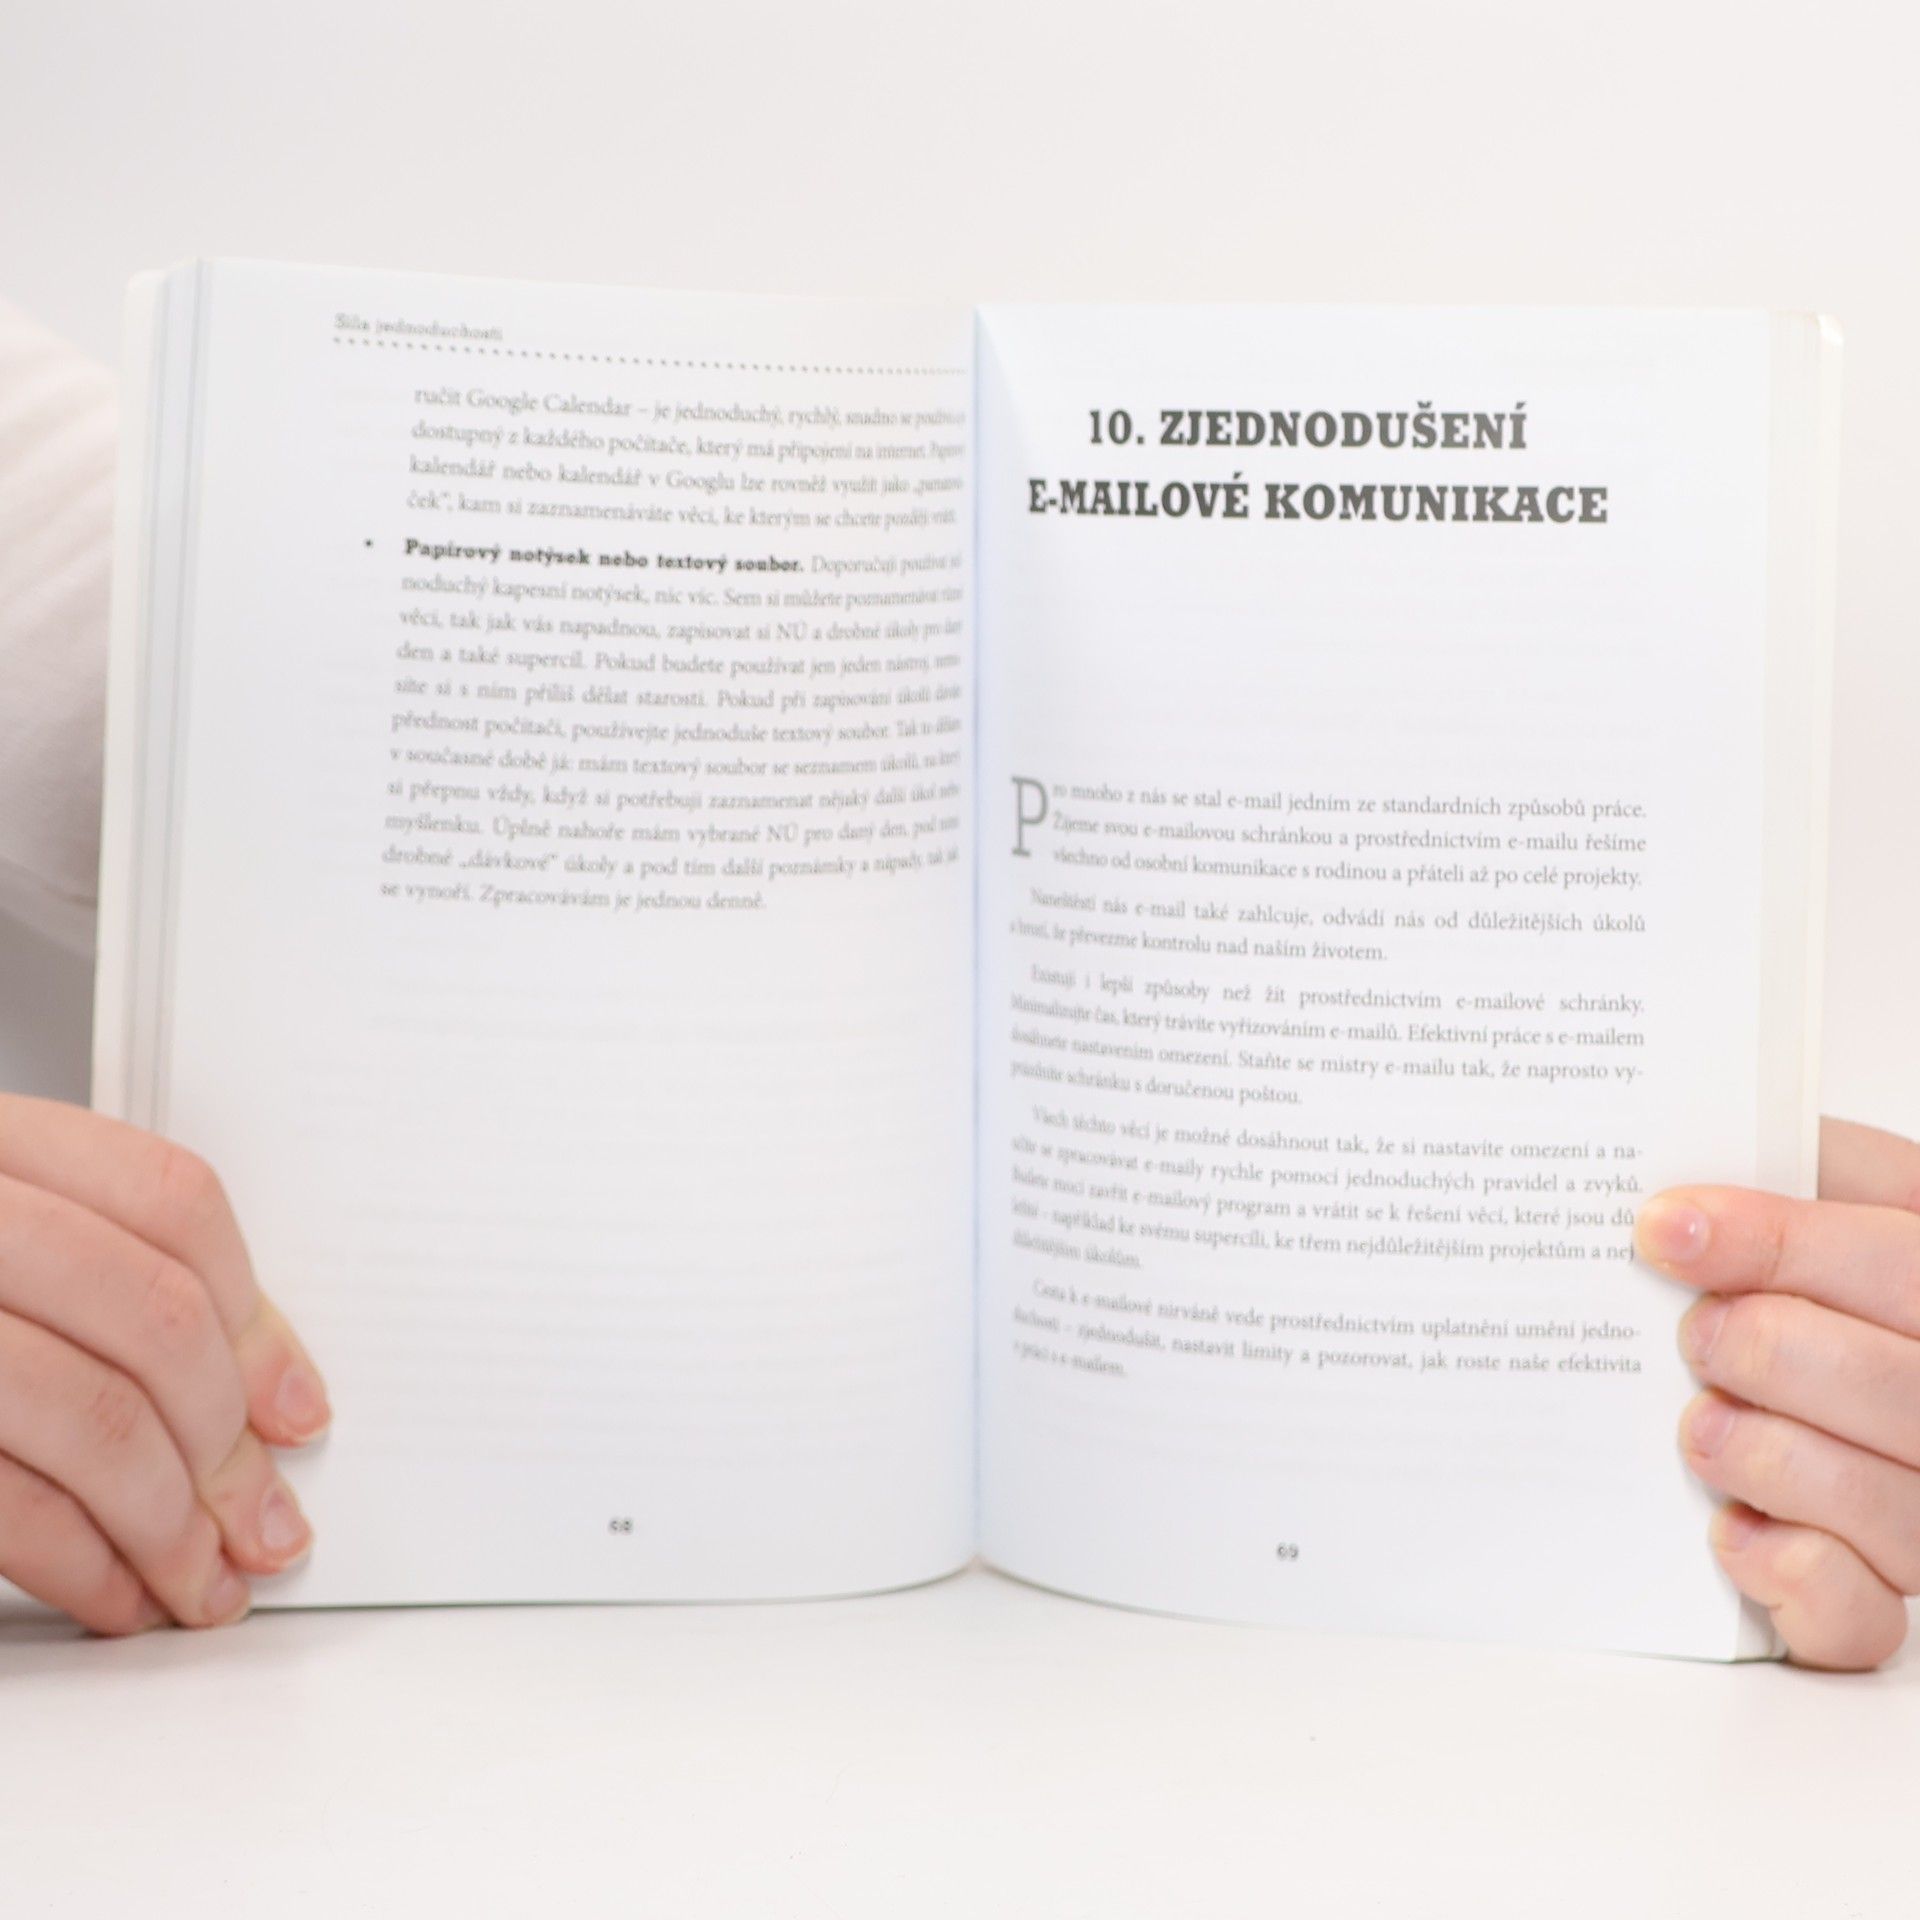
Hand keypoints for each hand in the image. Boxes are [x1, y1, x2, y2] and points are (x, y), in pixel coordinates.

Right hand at [0, 1095, 327, 1632]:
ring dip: (171, 1526)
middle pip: (150, 1320)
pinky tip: (119, 1597)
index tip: (300, 1410)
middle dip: (227, 1446)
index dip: (257, 1319)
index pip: (174, 1204)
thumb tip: (266, 1391)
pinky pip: (9, 1504)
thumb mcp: (5, 1234)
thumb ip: (106, 1275)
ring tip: (205, 1581)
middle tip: (264, 1525)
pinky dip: (85, 1566)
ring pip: (92, 1417)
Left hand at [1637, 1117, 1919, 1668]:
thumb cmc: (1785, 1270)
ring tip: (1699, 1427)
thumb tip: (1680, 1174)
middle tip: (1693, 1334)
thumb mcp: (1805, 1190)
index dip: (1782, 1244)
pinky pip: (1864, 1619)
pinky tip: (1730, 1532)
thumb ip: (1779, 1167)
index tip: (1667, 1228)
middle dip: (1775, 1351)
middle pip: (1905, 1388)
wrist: (1770, 1348)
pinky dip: (1791, 1576)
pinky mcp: (1878, 1600)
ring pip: (1895, 1504)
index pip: (1900, 1260)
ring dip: (1774, 1458)